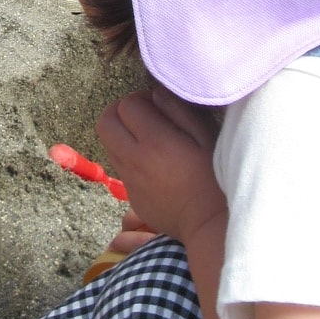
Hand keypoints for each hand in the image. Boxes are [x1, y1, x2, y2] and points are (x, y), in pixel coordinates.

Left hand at [96, 89, 225, 248]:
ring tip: (145, 138)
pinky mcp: (130, 194)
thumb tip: (156, 95)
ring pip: (107, 144)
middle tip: (141, 116)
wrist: (209, 222)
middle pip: (105, 122)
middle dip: (119, 112)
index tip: (155, 105)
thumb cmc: (215, 176)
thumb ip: (179, 111)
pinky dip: (127, 155)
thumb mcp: (206, 137)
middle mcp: (135, 159)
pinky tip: (150, 161)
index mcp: (155, 141)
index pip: (127, 106)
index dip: (140, 99)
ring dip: (120, 133)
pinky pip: (118, 165)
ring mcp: (129, 178)